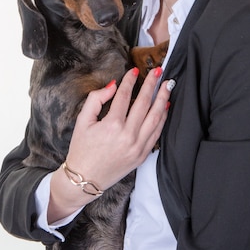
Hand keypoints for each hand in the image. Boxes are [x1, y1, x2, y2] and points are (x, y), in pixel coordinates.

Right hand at [48, 67, 169, 221]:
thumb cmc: (82, 149)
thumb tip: (113, 85)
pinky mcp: (142, 155)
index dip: (130, 81)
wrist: (85, 179)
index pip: (124, 96)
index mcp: (111, 125)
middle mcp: (128, 135)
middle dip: (152, 84)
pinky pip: (157, 132)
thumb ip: (96, 99)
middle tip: (158, 71)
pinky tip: (165, 106)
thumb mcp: (82, 121)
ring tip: (167, 85)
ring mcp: (138, 146)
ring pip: (155, 117)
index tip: (135, 70)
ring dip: (163, 99)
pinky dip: (162, 118)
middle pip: (144, 103)